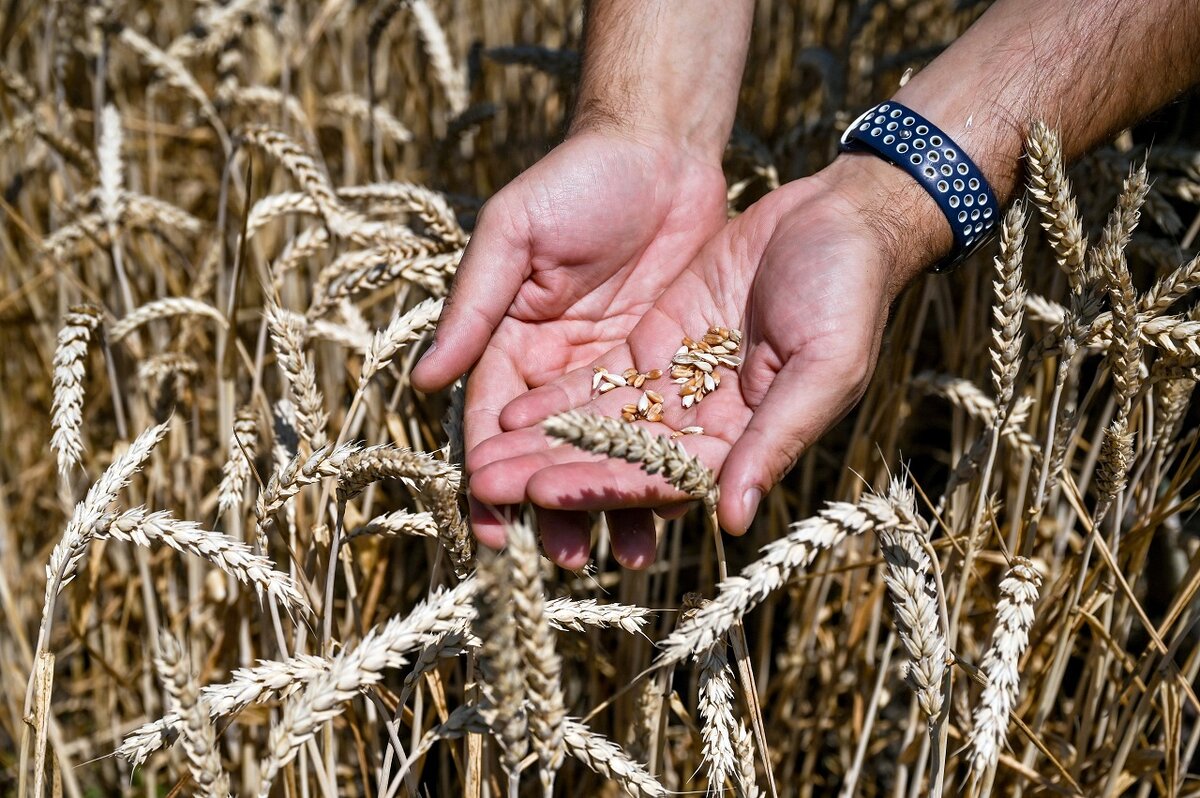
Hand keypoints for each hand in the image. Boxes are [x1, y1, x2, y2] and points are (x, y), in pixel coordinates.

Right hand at [411, 130, 727, 567]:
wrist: (659, 149)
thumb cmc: (575, 181)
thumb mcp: (513, 235)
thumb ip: (474, 307)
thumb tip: (422, 383)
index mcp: (511, 341)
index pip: (494, 421)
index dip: (492, 472)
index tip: (491, 525)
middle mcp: (557, 368)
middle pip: (551, 452)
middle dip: (553, 506)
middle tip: (563, 560)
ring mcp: (612, 371)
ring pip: (607, 452)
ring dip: (611, 502)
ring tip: (626, 554)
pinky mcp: (663, 367)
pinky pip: (658, 429)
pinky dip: (661, 468)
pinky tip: (674, 509)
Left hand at [466, 154, 947, 565]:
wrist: (840, 217)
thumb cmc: (848, 292)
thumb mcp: (824, 367)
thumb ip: (774, 440)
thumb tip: (730, 520)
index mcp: (745, 441)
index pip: (662, 477)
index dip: (601, 487)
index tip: (541, 494)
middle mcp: (705, 423)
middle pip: (618, 460)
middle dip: (553, 474)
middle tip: (487, 488)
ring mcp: (677, 383)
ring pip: (599, 425)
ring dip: (542, 445)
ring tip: (481, 462)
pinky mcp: (658, 341)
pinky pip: (601, 380)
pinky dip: (558, 399)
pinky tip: (509, 412)